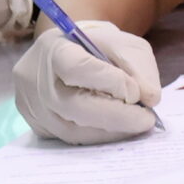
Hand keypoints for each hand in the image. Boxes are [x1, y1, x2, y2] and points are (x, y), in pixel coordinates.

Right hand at [11, 22, 162, 143]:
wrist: (69, 54)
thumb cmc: (98, 47)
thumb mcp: (123, 44)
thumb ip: (138, 67)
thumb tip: (150, 98)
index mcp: (54, 49)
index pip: (78, 68)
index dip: (110, 82)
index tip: (137, 93)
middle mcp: (35, 80)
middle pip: (73, 105)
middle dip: (115, 116)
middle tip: (147, 121)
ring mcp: (33, 106)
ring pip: (71, 129)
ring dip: (110, 131)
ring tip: (137, 126)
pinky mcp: (38, 126)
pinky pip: (69, 138)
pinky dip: (99, 136)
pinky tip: (119, 131)